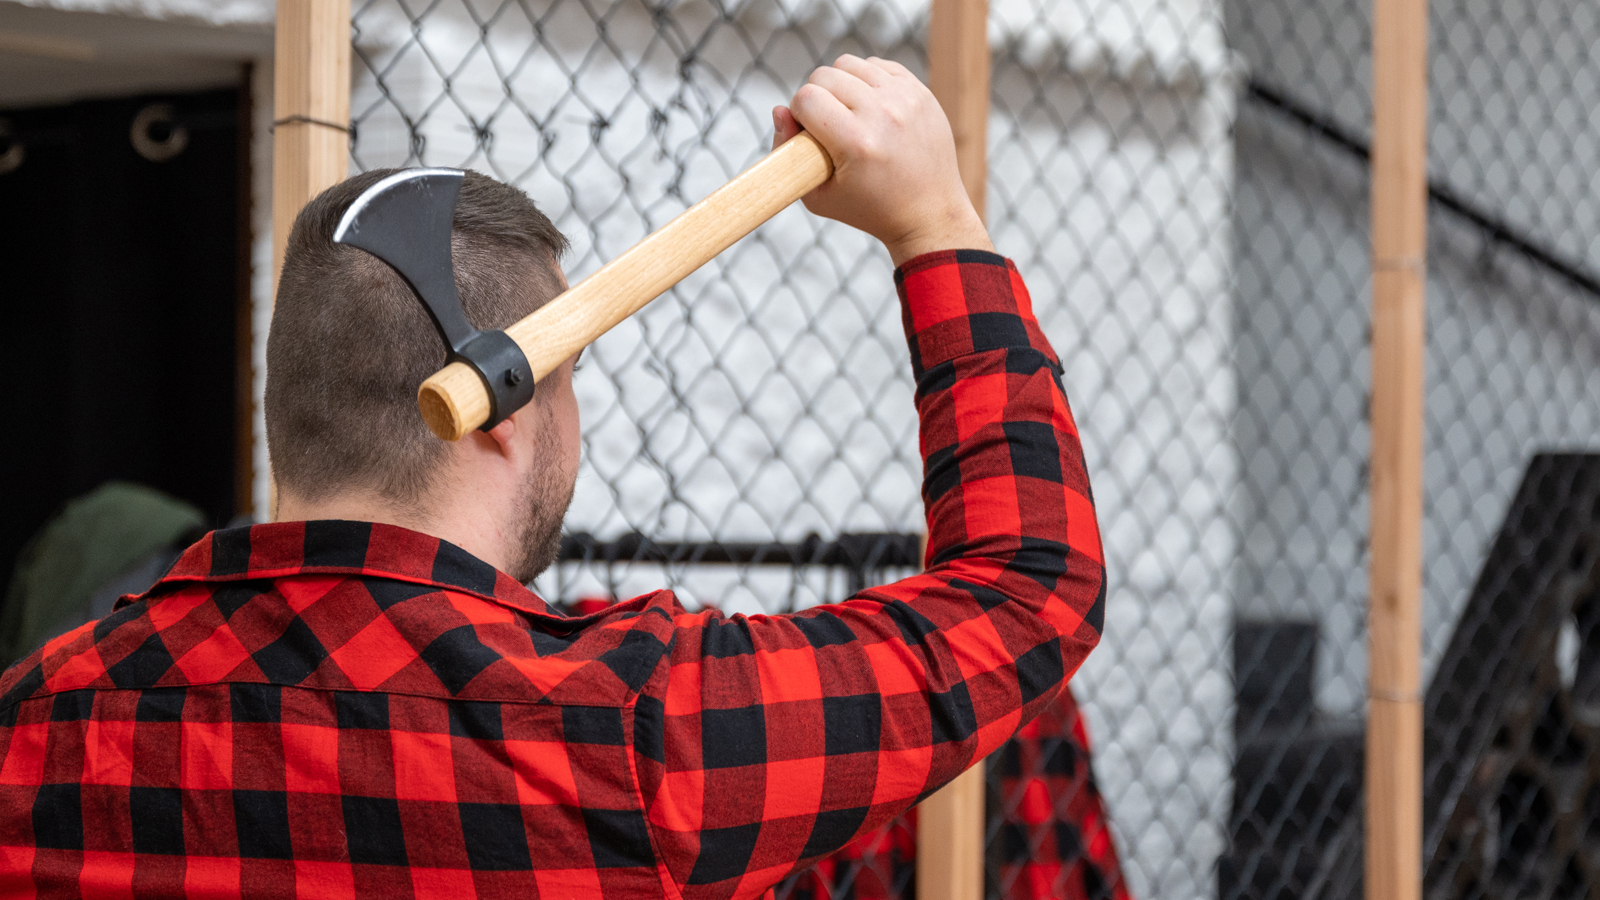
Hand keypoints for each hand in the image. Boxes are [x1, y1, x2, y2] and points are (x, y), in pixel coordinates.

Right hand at [773, 55, 993, 265]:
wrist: (928, 213)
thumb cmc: (870, 209)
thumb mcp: (819, 196)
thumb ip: (788, 152)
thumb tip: (779, 110)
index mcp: (857, 142)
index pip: (806, 98)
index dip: (798, 115)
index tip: (809, 135)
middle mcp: (883, 114)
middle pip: (824, 76)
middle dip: (817, 98)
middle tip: (828, 127)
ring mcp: (905, 98)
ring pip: (849, 64)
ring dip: (840, 85)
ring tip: (847, 114)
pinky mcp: (919, 91)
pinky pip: (877, 65)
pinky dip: (866, 81)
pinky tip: (869, 107)